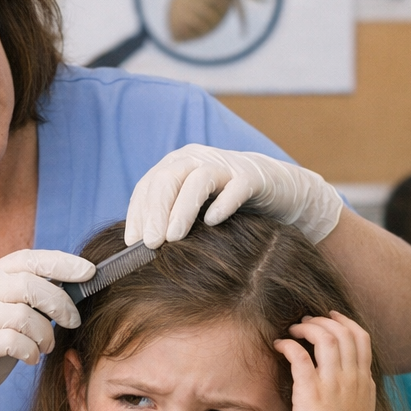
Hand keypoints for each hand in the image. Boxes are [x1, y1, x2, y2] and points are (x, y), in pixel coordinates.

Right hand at [0, 249, 94, 410]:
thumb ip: (24, 300)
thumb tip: (70, 291)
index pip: (25, 258)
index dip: (60, 262)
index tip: (88, 271)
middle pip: (29, 284)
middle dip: (60, 302)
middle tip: (72, 321)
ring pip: (24, 314)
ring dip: (46, 333)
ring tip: (45, 347)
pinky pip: (15, 342)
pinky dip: (31, 351)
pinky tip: (30, 359)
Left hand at [125, 144, 342, 247]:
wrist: (278, 190)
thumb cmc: (226, 204)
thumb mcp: (193, 210)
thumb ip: (169, 220)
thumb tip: (140, 250)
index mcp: (177, 165)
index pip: (148, 186)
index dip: (138, 213)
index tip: (132, 243)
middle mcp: (197, 159)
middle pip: (168, 179)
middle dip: (156, 212)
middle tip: (150, 244)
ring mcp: (226, 165)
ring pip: (198, 180)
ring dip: (182, 209)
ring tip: (173, 238)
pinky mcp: (253, 177)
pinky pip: (236, 187)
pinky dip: (223, 202)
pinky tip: (213, 222)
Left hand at [273, 312, 377, 410]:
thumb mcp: (363, 409)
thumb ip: (360, 389)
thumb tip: (357, 377)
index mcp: (364, 381)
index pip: (361, 338)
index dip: (345, 322)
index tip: (332, 316)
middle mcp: (351, 377)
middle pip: (343, 332)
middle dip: (323, 320)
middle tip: (306, 320)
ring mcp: (333, 383)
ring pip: (324, 337)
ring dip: (307, 327)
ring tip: (293, 329)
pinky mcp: (311, 392)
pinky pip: (299, 355)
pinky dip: (289, 344)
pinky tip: (279, 345)